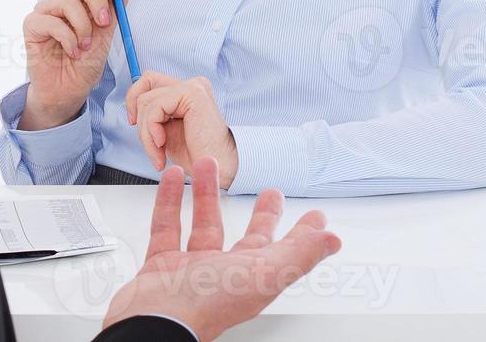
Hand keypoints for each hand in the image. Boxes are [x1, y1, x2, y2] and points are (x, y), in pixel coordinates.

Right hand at [18, 0, 135, 130]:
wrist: (68, 91)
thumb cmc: (85, 63)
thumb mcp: (107, 33)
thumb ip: (116, 5)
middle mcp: (60, 0)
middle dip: (97, 0)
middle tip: (104, 23)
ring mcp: (44, 11)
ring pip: (66, 0)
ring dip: (83, 26)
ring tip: (85, 46)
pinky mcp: (31, 25)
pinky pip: (52, 22)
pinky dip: (68, 39)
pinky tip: (72, 52)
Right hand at [101, 158, 341, 341]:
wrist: (153, 320)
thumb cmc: (206, 305)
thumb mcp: (262, 275)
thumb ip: (297, 255)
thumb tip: (332, 239)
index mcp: (254, 277)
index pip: (286, 251)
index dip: (303, 234)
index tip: (316, 217)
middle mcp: (225, 273)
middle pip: (248, 239)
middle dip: (261, 215)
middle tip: (271, 193)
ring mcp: (192, 269)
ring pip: (204, 225)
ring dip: (206, 193)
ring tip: (207, 164)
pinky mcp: (161, 263)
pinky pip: (166, 226)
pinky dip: (167, 200)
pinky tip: (171, 179)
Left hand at [125, 72, 237, 188]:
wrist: (216, 168)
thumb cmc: (196, 153)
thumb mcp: (167, 129)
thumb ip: (154, 114)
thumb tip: (132, 108)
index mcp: (186, 91)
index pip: (149, 80)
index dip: (133, 99)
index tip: (133, 122)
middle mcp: (192, 85)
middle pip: (145, 87)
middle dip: (140, 121)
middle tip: (151, 145)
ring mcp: (193, 87)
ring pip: (146, 101)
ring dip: (146, 134)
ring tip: (158, 153)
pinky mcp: (192, 94)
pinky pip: (155, 108)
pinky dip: (151, 131)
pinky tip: (162, 145)